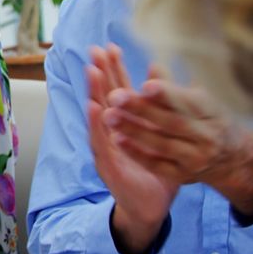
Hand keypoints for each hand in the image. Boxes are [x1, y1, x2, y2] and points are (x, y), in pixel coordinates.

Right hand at [86, 45, 177, 253]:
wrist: (148, 207)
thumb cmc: (153, 169)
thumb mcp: (158, 135)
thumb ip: (156, 106)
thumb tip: (161, 74)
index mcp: (123, 125)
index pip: (117, 92)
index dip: (113, 69)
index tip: (111, 47)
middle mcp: (110, 134)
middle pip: (103, 98)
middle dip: (99, 74)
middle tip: (95, 50)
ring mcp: (105, 149)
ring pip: (98, 117)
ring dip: (93, 93)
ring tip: (91, 71)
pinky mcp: (107, 166)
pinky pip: (102, 142)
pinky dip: (97, 125)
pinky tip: (95, 109)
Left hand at [102, 74, 252, 219]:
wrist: (232, 158)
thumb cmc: (207, 119)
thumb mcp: (199, 100)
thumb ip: (173, 86)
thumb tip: (153, 65)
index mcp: (210, 112)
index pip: (189, 102)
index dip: (167, 94)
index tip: (145, 85)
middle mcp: (206, 136)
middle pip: (172, 122)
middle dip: (141, 109)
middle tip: (114, 96)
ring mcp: (195, 158)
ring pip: (162, 144)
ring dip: (134, 130)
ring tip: (109, 116)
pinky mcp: (183, 175)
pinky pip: (158, 165)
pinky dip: (137, 153)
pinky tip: (116, 139)